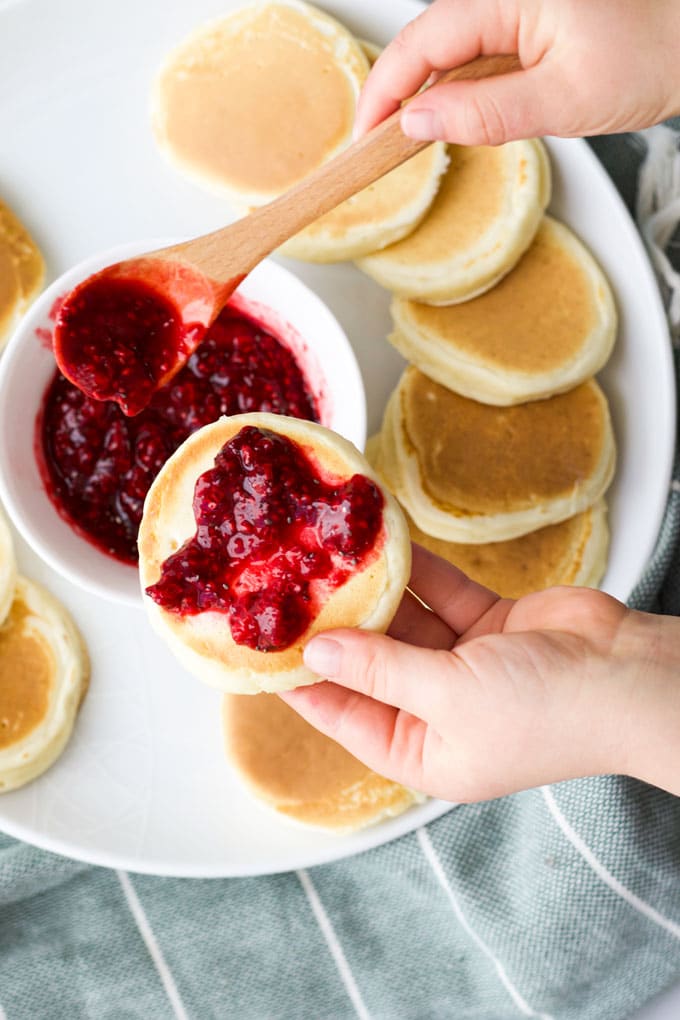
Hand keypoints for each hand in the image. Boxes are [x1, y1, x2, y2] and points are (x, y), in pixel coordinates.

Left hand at [282, 545, 679, 801]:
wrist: (630, 677)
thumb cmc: (544, 713)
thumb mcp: (447, 697)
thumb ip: (379, 669)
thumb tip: (317, 652)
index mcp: (422, 751)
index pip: (343, 715)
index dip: (302, 682)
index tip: (261, 647)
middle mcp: (437, 710)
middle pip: (369, 663)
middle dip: (336, 626)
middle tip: (287, 585)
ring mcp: (463, 665)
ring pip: (403, 623)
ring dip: (372, 592)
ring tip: (324, 554)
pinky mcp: (489, 625)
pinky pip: (440, 594)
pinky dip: (415, 570)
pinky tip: (381, 541)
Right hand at [354, 0, 679, 145]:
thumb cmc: (654, 54)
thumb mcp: (563, 100)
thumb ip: (483, 114)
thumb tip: (417, 124)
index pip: (419, 43)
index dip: (382, 94)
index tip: (363, 138)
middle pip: (426, 43)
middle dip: (397, 97)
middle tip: (380, 151)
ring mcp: (515, 4)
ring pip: (449, 49)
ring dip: (429, 96)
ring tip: (413, 142)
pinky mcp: (527, 19)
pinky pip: (477, 51)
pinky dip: (459, 88)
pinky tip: (459, 117)